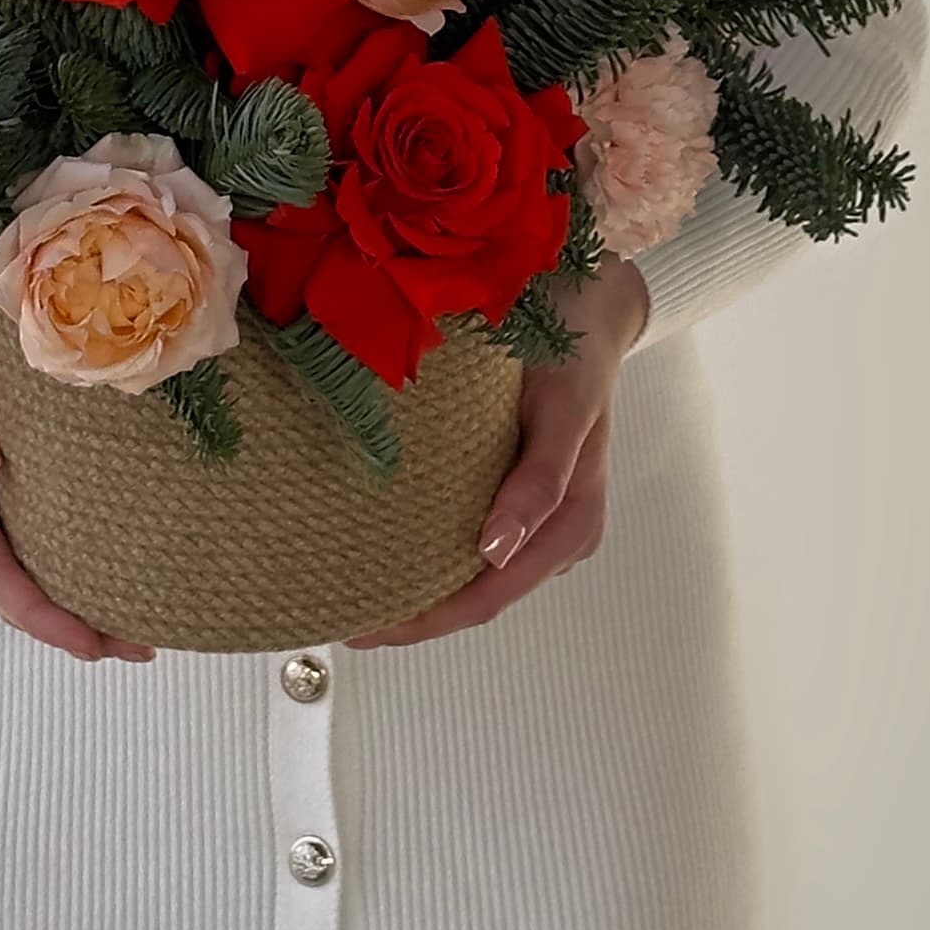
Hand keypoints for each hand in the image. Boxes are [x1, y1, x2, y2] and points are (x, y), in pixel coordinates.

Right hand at [0, 276, 155, 663]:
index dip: (37, 612)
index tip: (94, 640)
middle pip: (2, 586)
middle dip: (64, 626)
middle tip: (139, 648)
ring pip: (12, 572)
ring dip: (66, 607)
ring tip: (134, 631)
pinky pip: (20, 541)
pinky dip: (59, 570)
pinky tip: (104, 573)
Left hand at [343, 252, 651, 644]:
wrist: (586, 303)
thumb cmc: (575, 352)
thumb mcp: (564, 408)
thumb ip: (540, 480)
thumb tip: (494, 552)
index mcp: (572, 523)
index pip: (490, 594)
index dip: (428, 619)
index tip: (366, 626)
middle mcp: (552, 533)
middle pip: (476, 596)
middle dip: (414, 616)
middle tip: (343, 621)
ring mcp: (533, 517)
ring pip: (469, 575)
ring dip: (417, 589)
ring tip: (353, 593)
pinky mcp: (511, 493)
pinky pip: (465, 537)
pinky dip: (427, 551)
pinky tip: (383, 549)